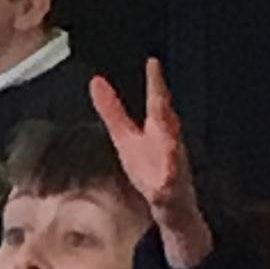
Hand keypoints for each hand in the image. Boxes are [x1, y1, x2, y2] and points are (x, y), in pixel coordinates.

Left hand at [90, 60, 210, 267]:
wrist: (171, 205)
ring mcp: (172, 170)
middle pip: (168, 127)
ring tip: (169, 148)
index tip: (153, 63)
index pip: (158, 102)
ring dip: (171, 155)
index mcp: (158, 129)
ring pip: (173, 160)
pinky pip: (168, 193)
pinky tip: (161, 189)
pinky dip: (166, 190)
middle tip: (163, 99)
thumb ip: (112, 110)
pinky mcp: (169, 196)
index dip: (156, 83)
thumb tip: (96, 81)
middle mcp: (169, 145)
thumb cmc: (149, 166)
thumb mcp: (125, 136)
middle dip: (165, 113)